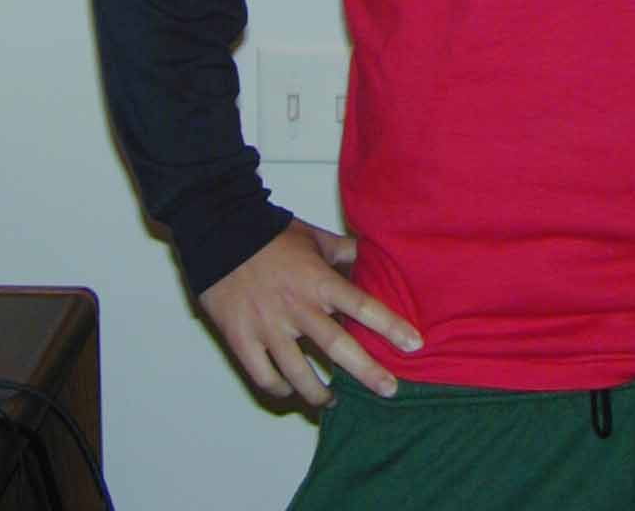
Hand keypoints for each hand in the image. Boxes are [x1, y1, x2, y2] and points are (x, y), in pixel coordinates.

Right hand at [199, 218, 422, 405]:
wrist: (220, 235)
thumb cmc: (271, 235)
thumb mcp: (315, 238)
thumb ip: (345, 253)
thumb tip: (374, 259)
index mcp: (317, 281)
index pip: (362, 306)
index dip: (390, 326)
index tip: (414, 344)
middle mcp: (296, 308)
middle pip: (337, 347)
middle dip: (367, 372)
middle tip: (390, 390)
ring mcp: (268, 327)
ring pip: (300, 373)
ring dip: (321, 393)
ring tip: (335, 401)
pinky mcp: (242, 340)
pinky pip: (265, 376)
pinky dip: (281, 388)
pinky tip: (292, 389)